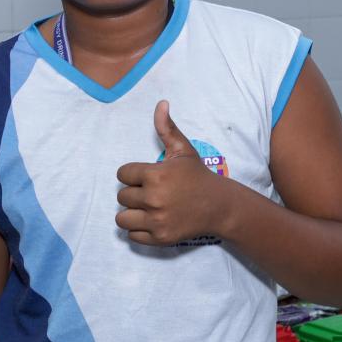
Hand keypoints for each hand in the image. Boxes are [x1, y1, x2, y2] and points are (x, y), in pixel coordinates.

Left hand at [115, 100, 226, 245]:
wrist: (218, 206)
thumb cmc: (198, 175)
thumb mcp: (183, 150)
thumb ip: (167, 127)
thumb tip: (161, 103)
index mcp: (155, 175)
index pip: (122, 174)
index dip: (133, 174)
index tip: (146, 176)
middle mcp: (154, 198)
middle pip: (122, 196)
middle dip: (134, 193)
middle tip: (151, 192)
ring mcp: (156, 220)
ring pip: (122, 218)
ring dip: (131, 213)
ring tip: (146, 208)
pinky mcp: (159, 237)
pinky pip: (132, 235)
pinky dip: (139, 229)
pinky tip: (152, 220)